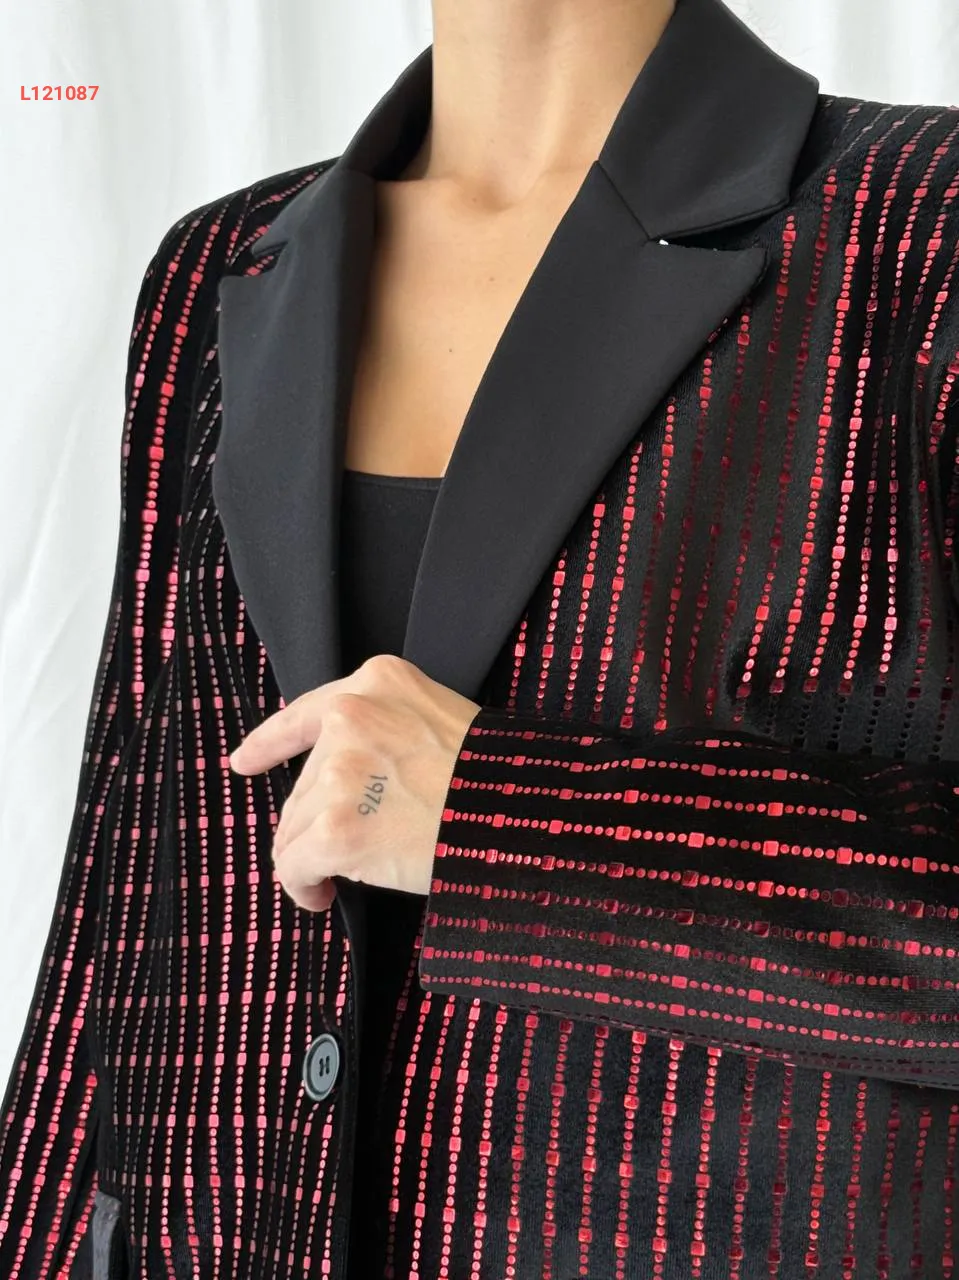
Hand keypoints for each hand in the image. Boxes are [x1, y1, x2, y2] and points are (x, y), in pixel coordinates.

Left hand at [227, 654, 481, 911]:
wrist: (521, 816)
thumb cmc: (491, 778)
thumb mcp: (436, 718)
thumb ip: (383, 727)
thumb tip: (333, 780)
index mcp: (377, 682)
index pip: (305, 712)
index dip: (269, 743)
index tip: (244, 762)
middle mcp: (351, 718)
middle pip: (302, 783)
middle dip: (317, 821)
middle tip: (353, 846)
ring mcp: (340, 773)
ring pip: (293, 827)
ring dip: (311, 856)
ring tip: (341, 874)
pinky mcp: (335, 829)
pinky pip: (292, 865)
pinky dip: (303, 886)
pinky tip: (322, 896)